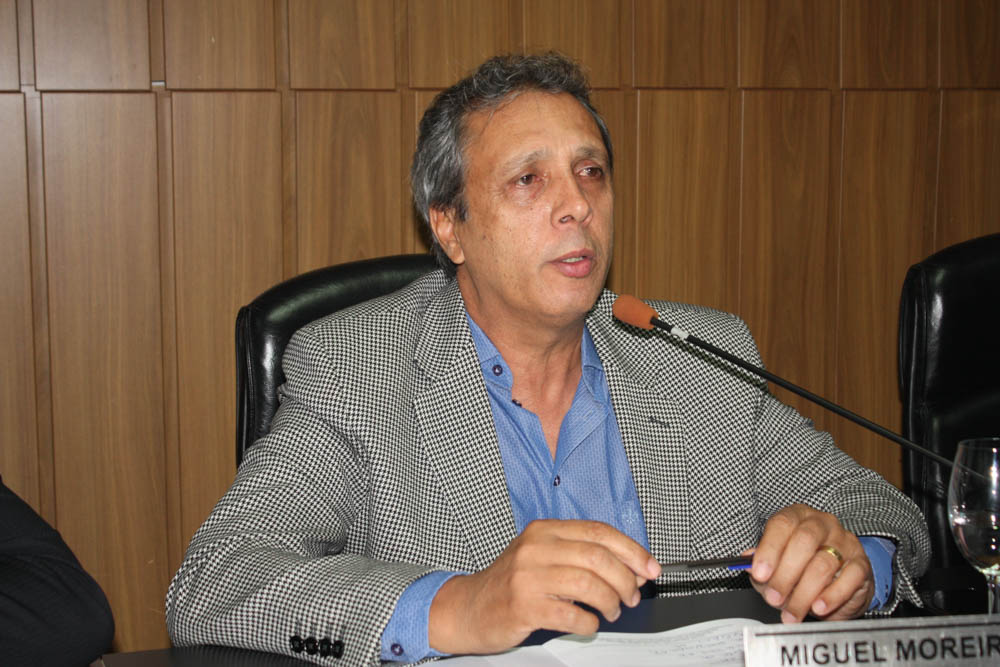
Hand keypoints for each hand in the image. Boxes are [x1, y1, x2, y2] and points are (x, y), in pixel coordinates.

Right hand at [428, 519, 660, 653]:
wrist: (468, 607)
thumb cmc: (511, 584)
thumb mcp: (543, 558)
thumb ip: (582, 558)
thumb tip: (633, 569)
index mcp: (544, 530)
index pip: (599, 532)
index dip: (631, 550)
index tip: (650, 567)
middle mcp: (535, 548)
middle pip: (597, 557)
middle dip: (625, 580)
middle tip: (631, 596)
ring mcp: (527, 576)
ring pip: (588, 584)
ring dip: (610, 602)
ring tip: (612, 611)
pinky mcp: (523, 606)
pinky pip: (571, 614)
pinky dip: (589, 623)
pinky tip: (588, 624)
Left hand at [749, 504, 873, 622]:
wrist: (840, 579)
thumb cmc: (803, 566)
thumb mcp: (777, 563)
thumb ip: (761, 563)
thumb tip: (746, 564)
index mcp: (797, 516)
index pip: (782, 524)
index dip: (769, 549)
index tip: (759, 573)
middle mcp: (822, 524)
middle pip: (803, 542)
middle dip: (785, 574)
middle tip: (774, 598)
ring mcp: (845, 542)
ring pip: (823, 564)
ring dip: (804, 593)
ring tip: (792, 611)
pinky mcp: (861, 564)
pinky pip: (848, 579)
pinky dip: (831, 596)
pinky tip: (818, 608)